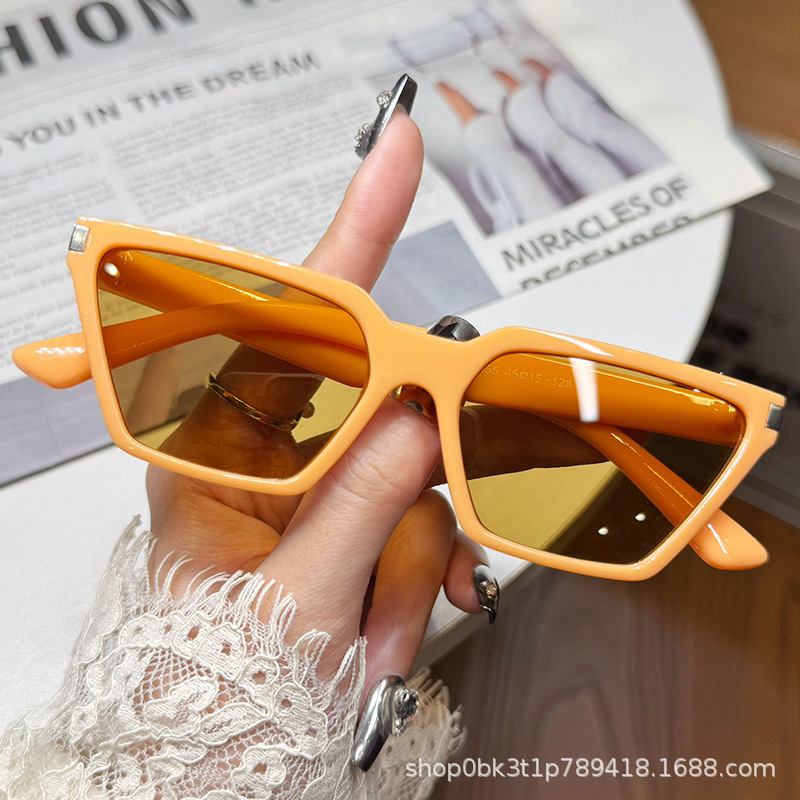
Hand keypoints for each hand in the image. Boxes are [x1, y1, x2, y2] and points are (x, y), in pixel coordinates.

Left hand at [145, 113, 489, 689]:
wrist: (229, 768)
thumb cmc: (221, 695)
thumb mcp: (294, 600)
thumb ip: (361, 501)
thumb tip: (417, 416)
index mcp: (220, 455)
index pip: (291, 320)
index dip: (352, 228)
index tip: (397, 153)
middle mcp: (272, 458)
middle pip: (383, 412)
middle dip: (407, 502)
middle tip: (398, 569)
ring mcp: (322, 490)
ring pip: (418, 474)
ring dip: (413, 563)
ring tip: (376, 637)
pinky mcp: (358, 522)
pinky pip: (425, 515)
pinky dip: (428, 571)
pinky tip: (401, 621)